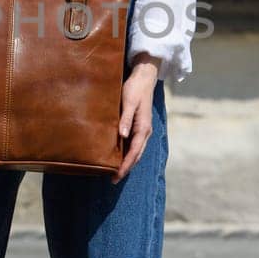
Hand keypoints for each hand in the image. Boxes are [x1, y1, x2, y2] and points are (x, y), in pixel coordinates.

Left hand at [111, 57, 158, 181]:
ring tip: (115, 171)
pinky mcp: (140, 126)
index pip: (134, 152)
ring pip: (136, 151)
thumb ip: (125, 119)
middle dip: (126, 168)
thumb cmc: (135, 89)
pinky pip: (134, 144)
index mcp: (143, 128)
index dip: (125, 166)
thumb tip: (122, 136)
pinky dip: (128, 152)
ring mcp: (144, 130)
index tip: (116, 176)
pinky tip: (119, 155)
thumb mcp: (129, 103)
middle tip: (113, 179)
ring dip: (127, 162)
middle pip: (136, 155)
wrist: (144, 78)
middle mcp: (145, 132)